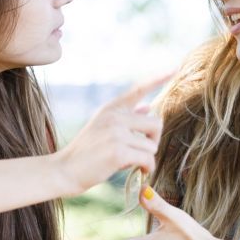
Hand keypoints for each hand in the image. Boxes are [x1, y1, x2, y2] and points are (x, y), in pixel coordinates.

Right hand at [56, 75, 169, 193]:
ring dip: (147, 158)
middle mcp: (114, 116)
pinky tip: (139, 171)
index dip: (158, 78)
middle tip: (143, 152)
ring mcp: (116, 133)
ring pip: (152, 145)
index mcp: (112, 108)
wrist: (64, 170)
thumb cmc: (87, 151)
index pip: (139, 89)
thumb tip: (148, 107)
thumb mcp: (103, 127)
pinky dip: (147, 168)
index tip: (175, 67)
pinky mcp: (118, 151)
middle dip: (154, 140)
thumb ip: (127, 116)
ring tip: (132, 162)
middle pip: (156, 123)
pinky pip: (147, 159)